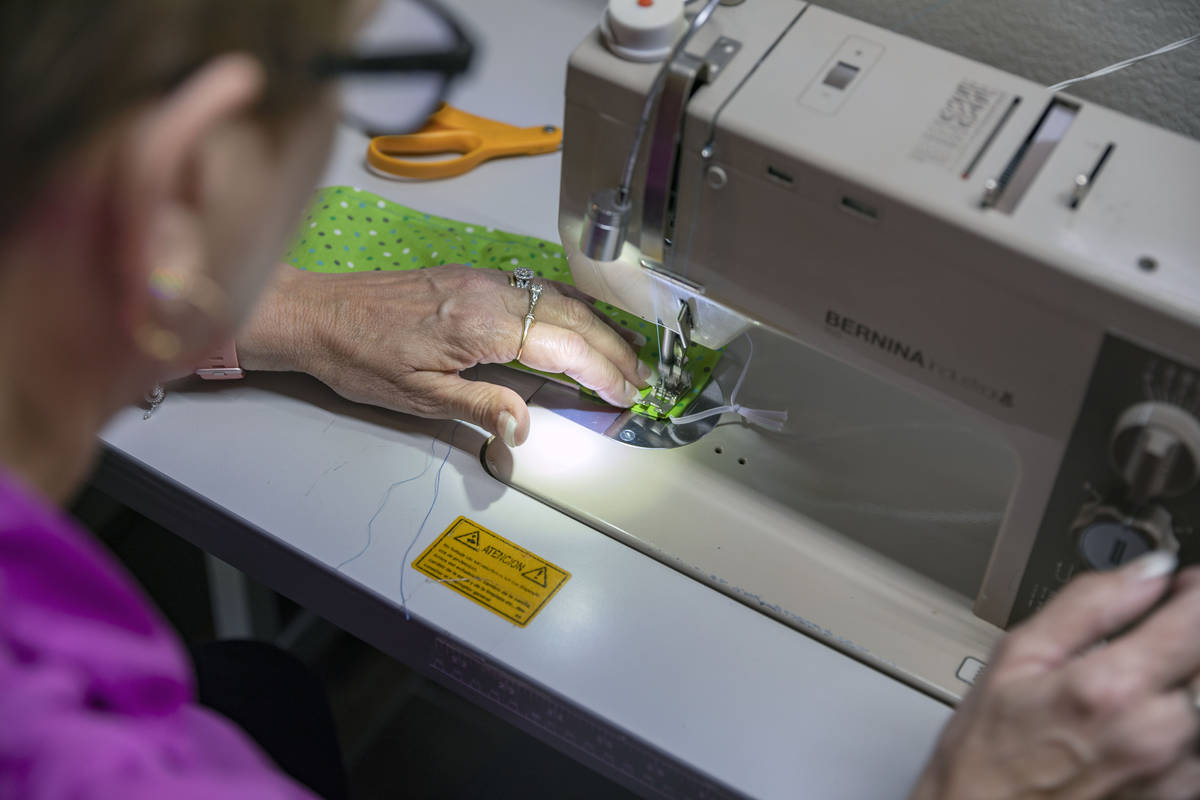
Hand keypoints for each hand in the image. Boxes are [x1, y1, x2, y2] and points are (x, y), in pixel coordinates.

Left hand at [238, 263, 651, 444]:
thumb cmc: (358, 356)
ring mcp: (481, 278)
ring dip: (596, 326)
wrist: (316, 313)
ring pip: (557, 297)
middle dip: (613, 348)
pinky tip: (576, 323)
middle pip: (570, 317)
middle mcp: (488, 292)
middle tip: (641, 378)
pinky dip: (567, 307)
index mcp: (479, 325)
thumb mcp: (418, 397)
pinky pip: (534, 286)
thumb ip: (481, 406)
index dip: (601, 370)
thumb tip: (524, 427)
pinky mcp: (470, 275)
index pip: (562, 345)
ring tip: (622, 355)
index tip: (627, 392)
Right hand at [911, 552, 1199, 799]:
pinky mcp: (1178, 797)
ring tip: (1142, 677)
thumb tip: (1146, 570)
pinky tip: (1144, 717)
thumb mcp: (1016, 657)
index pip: (1194, 619)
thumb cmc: (987, 753)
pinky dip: (1181, 718)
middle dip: (1187, 636)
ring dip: (1183, 680)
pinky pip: (1199, 743)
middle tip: (1157, 630)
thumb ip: (1087, 605)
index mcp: (1111, 687)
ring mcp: (1174, 773)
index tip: (1181, 583)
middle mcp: (1156, 733)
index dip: (1193, 590)